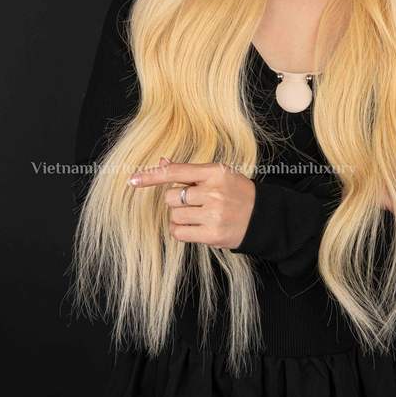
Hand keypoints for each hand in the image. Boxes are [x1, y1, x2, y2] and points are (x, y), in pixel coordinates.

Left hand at [128, 159, 255, 248]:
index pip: (176, 171)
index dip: (152, 176)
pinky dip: (181, 230)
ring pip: (174, 215)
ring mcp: (213, 214)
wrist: (263, 216)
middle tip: (195, 202)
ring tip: (199, 215)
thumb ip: (189, 171)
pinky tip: (195, 227)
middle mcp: (214, 192)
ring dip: (180, 217)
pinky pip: (179, 232)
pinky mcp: (212, 234)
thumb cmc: (236, 192)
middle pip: (171, 196)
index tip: (133, 180)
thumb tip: (162, 162)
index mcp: (215, 172)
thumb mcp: (218, 175)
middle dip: (177, 200)